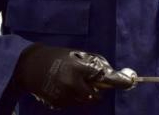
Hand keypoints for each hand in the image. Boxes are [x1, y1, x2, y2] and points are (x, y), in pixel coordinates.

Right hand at [13, 44, 130, 108]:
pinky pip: (73, 104)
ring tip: (71, 81)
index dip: (119, 81)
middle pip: (96, 95)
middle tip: (88, 80)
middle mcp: (71, 83)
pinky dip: (73, 98)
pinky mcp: (57, 103)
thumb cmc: (57, 57)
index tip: (129, 82)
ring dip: (84, 94)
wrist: (29, 65)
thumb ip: (96, 64)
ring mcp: (63, 95)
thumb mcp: (77, 54)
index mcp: (78, 68)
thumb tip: (115, 74)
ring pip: (85, 101)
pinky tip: (63, 87)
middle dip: (96, 89)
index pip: (104, 76)